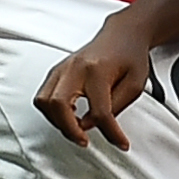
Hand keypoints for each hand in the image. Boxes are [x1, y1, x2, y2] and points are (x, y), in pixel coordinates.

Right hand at [34, 19, 155, 150]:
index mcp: (98, 70)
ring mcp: (62, 68)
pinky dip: (52, 112)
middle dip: (69, 129)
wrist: (122, 35)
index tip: (121, 143)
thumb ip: (115, 107)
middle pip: (58, 105)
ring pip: (44, 101)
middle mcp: (75, 68)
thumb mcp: (135, 84)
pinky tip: (68, 116)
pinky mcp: (56, 71)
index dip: (111, 133)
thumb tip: (92, 125)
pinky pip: (43, 96)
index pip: (100, 112)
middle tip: (84, 141)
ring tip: (76, 129)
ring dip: (58, 121)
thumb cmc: (130, 56)